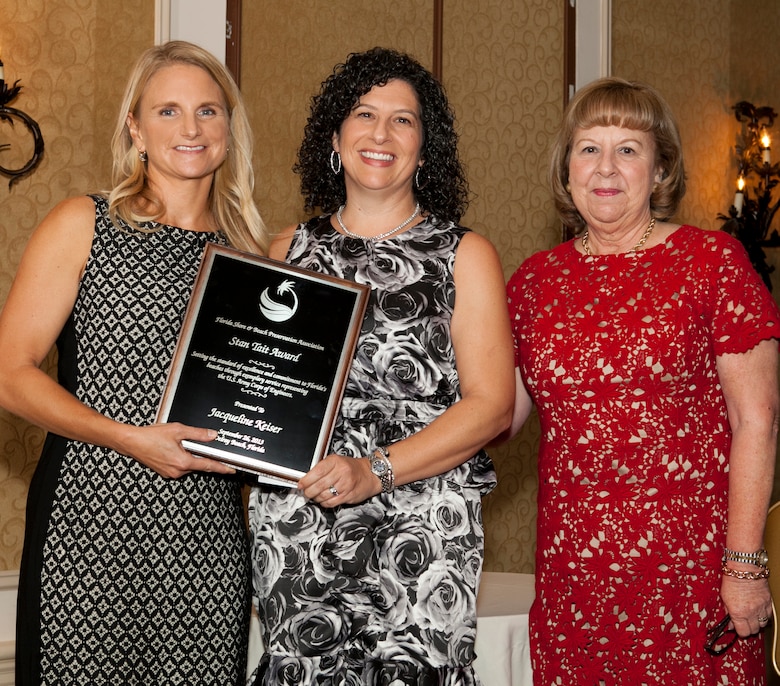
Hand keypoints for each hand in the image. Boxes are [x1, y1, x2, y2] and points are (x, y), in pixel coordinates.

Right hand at [118, 422, 235, 478]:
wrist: (131, 442)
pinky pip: (179, 465)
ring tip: (180, 442)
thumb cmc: (151, 436)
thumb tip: (212, 435)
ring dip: (189, 455)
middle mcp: (177, 471)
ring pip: (188, 464)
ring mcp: (170, 473)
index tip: (231, 470)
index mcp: (183, 462)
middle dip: (202, 455)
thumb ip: (197, 433)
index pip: (208, 466)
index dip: (222, 467)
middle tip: (202, 444)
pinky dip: (181, 457)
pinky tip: (174, 448)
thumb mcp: (178, 430)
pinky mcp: (165, 471)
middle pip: (198, 464)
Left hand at [297, 453, 380, 506]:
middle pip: (318, 486)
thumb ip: (322, 468)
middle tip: (306, 492)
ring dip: (316, 498)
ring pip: (323, 496)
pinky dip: (324, 503)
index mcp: (335, 461)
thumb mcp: (337, 461)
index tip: (300, 484)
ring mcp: (345, 485)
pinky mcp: (348, 495)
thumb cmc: (351, 468)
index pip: (317, 472)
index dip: (306, 480)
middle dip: (308, 491)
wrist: (370, 474)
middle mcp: (341, 472)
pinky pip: (331, 503)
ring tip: (315, 496)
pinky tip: (324, 500)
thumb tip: (306, 478)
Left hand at [720, 573, 772, 636]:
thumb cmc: (732, 580)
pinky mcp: (768, 603)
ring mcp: (761, 608)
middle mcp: (751, 612)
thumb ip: (727, 612)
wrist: (745, 569)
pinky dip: (764, 616)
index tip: (737, 628)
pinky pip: (768, 615)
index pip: (743, 632)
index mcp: (738, 612)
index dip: (739, 632)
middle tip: (743, 623)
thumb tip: (730, 622)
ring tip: (751, 617)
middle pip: (754, 630)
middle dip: (748, 628)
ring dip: (757, 623)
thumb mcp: (724, 597)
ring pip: (763, 624)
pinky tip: (758, 612)